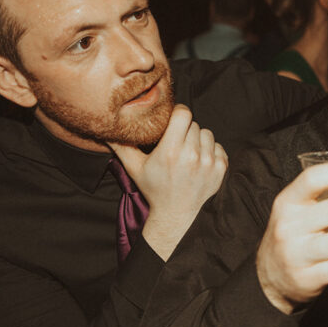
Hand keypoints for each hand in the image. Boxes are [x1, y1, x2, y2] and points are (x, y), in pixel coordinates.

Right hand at [109, 105, 227, 259]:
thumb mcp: (134, 168)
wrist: (176, 213)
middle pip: (194, 124)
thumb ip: (121, 147)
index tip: (173, 121)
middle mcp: (191, 155)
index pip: (183, 114)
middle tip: (177, 143)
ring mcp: (208, 162)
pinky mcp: (221, 168)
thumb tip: (106, 131)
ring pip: (207, 133)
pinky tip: (199, 162)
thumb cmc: (154, 189)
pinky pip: (218, 146)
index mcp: (170, 151)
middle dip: (185, 130)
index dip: (178, 113)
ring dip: (199, 140)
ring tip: (188, 153)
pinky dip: (210, 151)